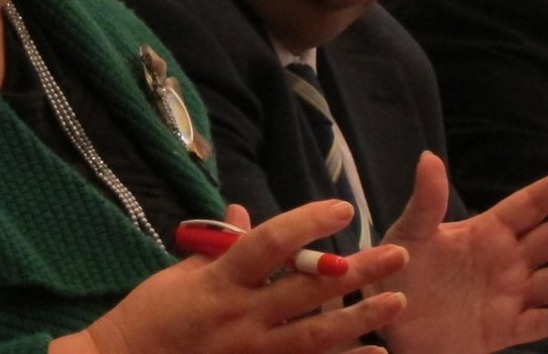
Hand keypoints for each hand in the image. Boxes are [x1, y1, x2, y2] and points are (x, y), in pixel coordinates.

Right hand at [53, 199, 408, 353]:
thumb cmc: (150, 315)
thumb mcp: (181, 272)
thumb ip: (221, 247)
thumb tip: (247, 213)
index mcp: (220, 280)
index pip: (272, 243)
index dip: (309, 222)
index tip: (342, 207)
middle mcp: (242, 316)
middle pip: (309, 290)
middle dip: (356, 271)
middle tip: (398, 254)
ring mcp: (253, 353)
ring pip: (319, 336)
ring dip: (362, 318)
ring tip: (397, 301)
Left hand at [378, 151, 547, 352]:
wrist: (386, 321)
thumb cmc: (398, 270)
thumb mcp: (410, 233)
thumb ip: (426, 200)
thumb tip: (429, 156)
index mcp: (485, 232)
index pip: (529, 205)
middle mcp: (504, 262)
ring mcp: (508, 296)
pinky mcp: (502, 330)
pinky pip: (538, 324)